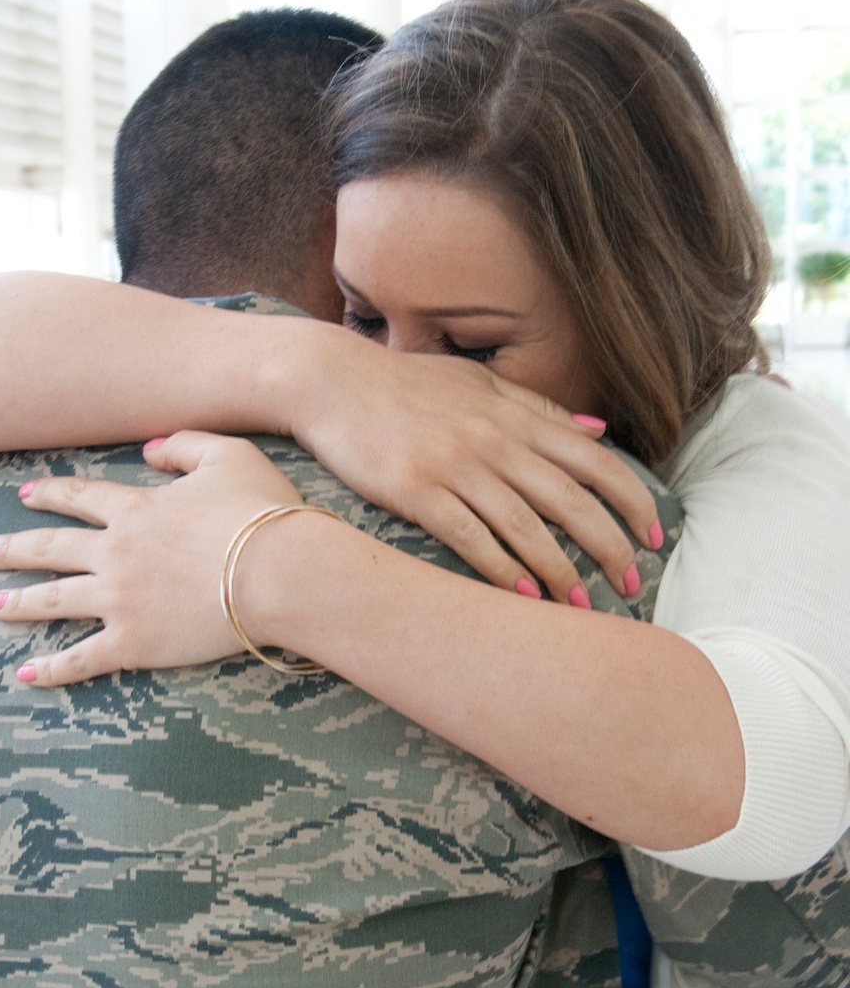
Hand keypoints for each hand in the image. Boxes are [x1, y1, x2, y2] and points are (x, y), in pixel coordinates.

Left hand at [0, 433, 303, 685]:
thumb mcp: (229, 456)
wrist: (281, 572)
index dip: (49, 495)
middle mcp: (115, 553)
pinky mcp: (134, 642)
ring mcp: (119, 600)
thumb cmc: (262, 513)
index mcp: (136, 509)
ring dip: (18, 602)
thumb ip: (184, 446)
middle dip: (12, 549)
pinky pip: (81, 658)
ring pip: (54, 600)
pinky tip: (25, 673)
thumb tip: (147, 450)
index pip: (79, 498)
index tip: (25, 496)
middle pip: (50, 549)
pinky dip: (51, 668)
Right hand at [291, 341, 660, 603]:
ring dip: (559, 571)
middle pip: (572, 501)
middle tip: (629, 585)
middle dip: (609, 547)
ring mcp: (456, 466)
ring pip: (527, 526)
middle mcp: (495, 440)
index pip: (597, 461)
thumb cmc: (406, 383)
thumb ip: (540, 408)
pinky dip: (501, 570)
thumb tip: (601, 430)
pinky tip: (522, 599)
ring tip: (581, 606)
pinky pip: (470, 537)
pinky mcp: (417, 490)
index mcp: (516, 416)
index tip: (655, 537)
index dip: (633, 501)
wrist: (332, 380)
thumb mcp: (479, 383)